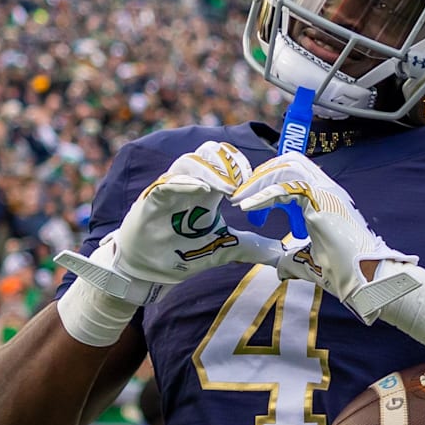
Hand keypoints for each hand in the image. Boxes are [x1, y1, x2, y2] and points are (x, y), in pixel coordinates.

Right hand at [54, 142, 280, 346]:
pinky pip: (167, 183)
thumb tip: (278, 252)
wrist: (146, 271)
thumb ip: (248, 247)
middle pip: (209, 153)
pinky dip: (184, 183)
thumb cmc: (181, 254)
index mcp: (207, 190)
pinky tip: (201, 190)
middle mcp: (189, 185)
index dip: (242, 167)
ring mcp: (169, 190)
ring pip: (189, 162)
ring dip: (211, 171)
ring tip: (228, 188)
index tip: (257, 184)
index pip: (226, 162)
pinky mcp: (151, 200)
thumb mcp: (221, 250)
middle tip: (243, 183)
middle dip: (228, 163)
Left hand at [231, 152, 424, 351]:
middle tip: (241, 196)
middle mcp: (326, 189)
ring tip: (241, 200)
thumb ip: (291, 259)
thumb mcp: (308, 260)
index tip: (249, 204)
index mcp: (324, 198)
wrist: (364, 278)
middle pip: (289, 161)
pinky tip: (248, 207)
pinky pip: (287, 186)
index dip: (268, 182)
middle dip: (261, 175)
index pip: (294, 172)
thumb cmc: (343, 270)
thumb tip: (279, 269)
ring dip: (260, 181)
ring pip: (288, 166)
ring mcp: (326, 191)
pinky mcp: (321, 200)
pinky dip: (263, 195)